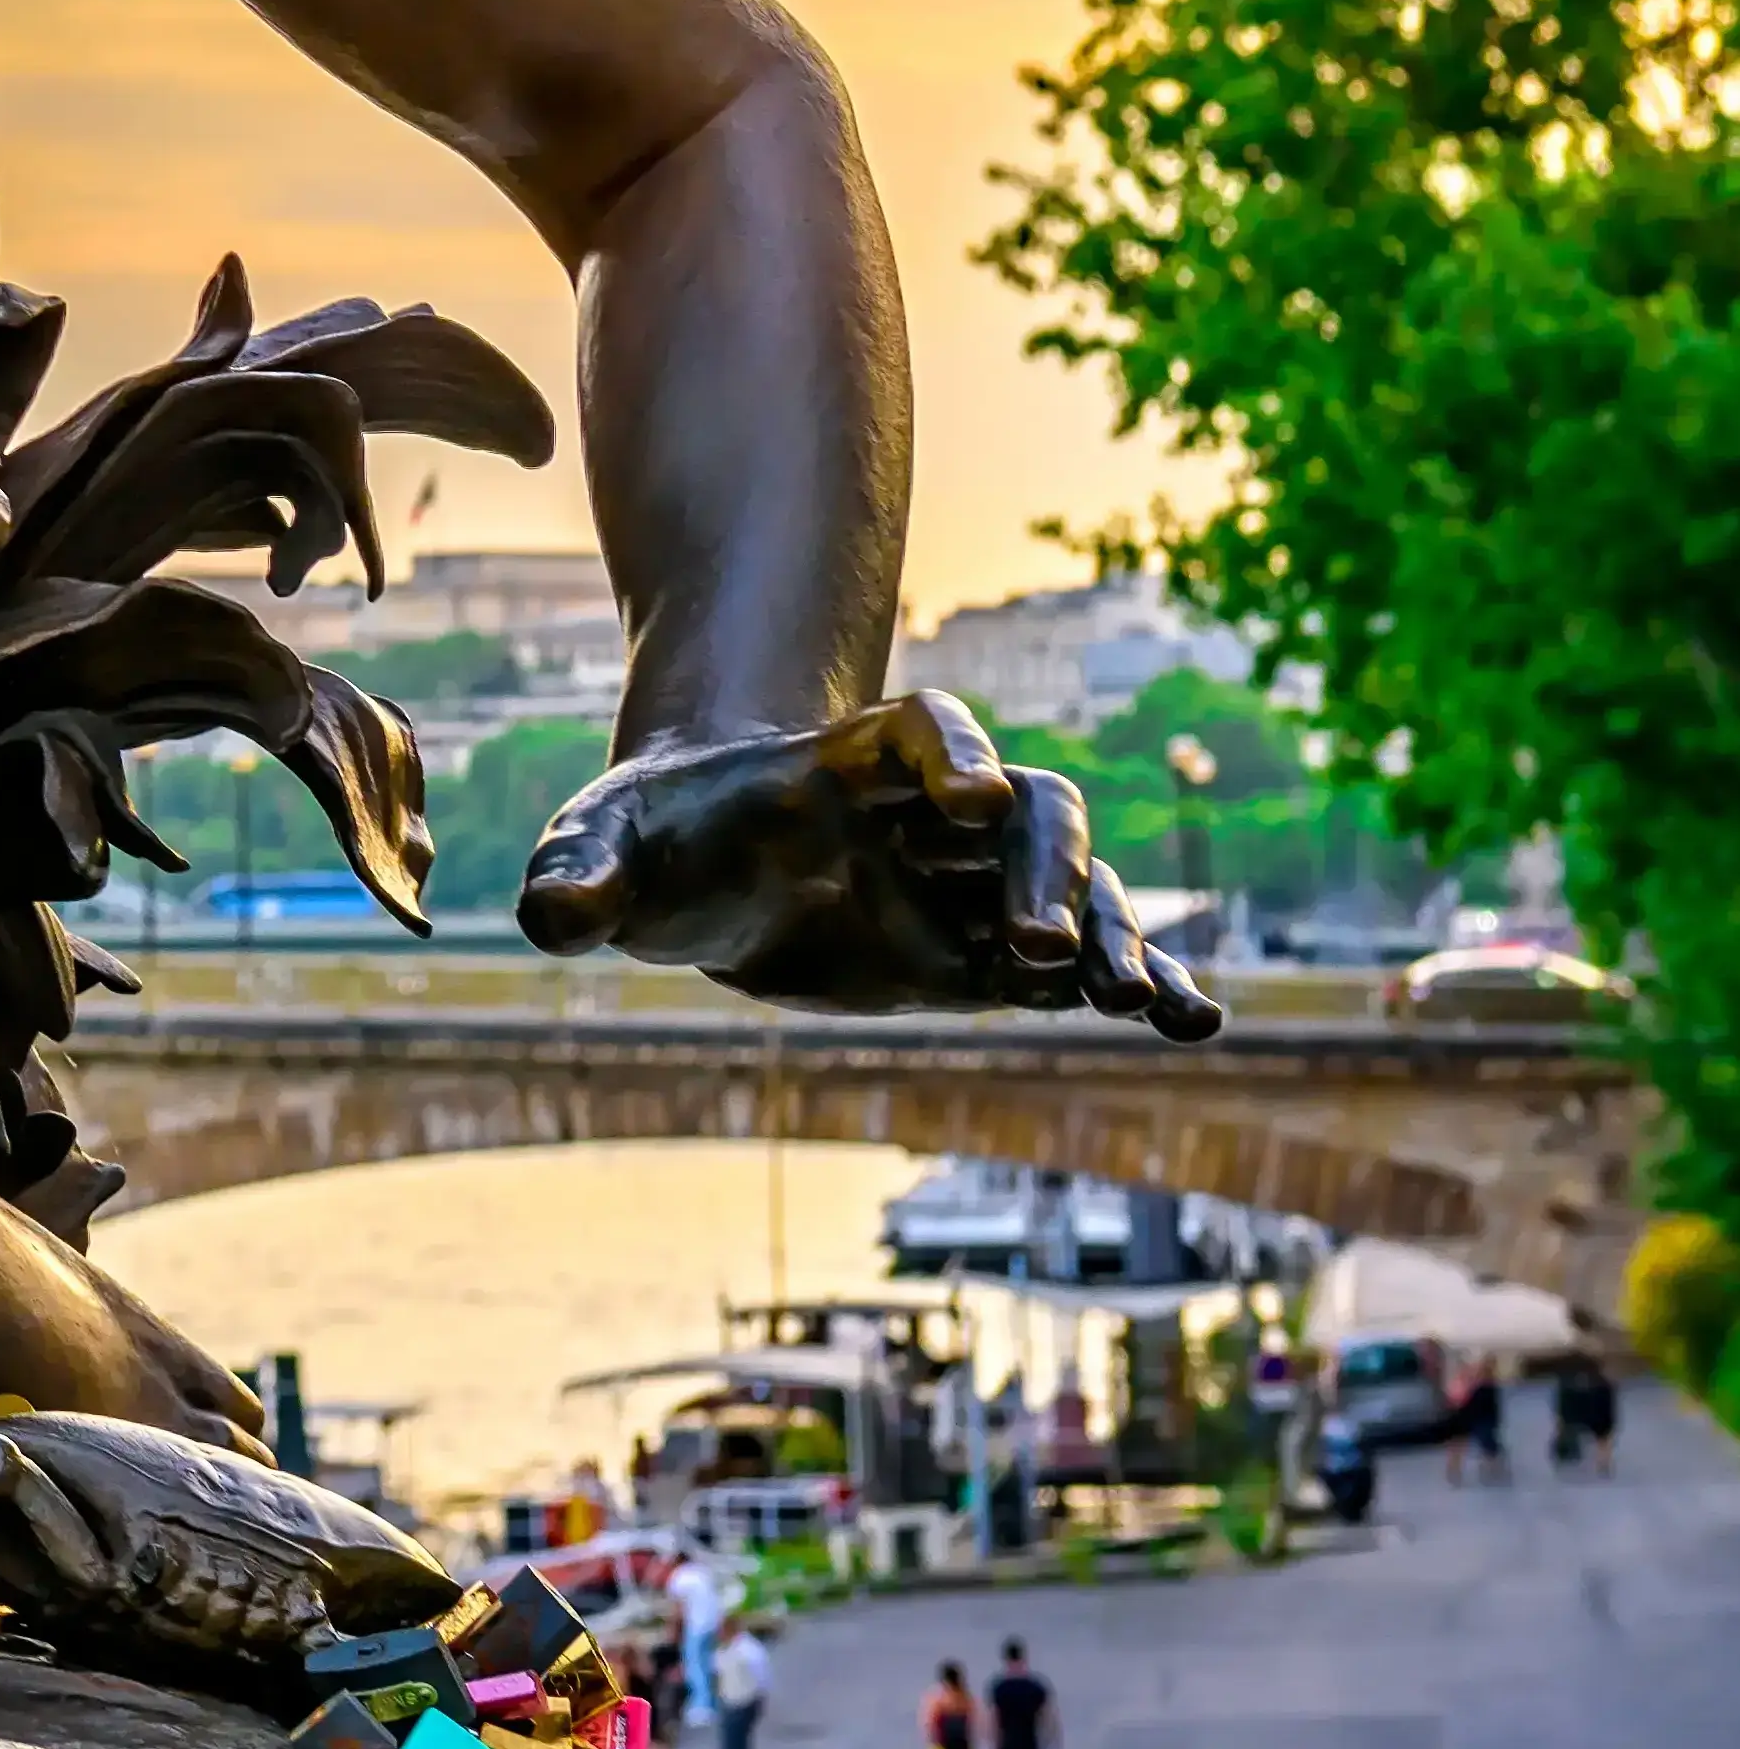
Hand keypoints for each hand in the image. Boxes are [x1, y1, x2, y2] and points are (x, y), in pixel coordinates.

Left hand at [517, 692, 1218, 1035]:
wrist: (689, 870)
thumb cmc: (643, 840)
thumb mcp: (592, 850)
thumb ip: (574, 875)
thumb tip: (550, 917)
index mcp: (836, 765)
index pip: (918, 728)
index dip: (950, 750)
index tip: (969, 793)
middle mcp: (921, 817)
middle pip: (1021, 807)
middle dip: (1041, 866)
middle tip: (1038, 946)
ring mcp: (960, 884)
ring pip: (1073, 885)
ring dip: (1115, 932)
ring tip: (1142, 1003)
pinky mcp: (982, 957)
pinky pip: (1081, 964)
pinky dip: (1147, 981)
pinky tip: (1197, 1021)